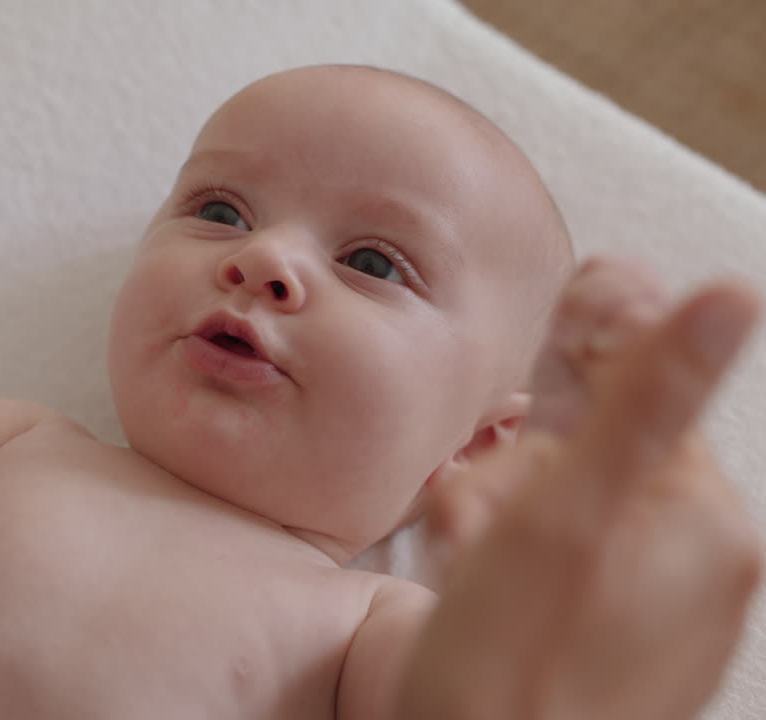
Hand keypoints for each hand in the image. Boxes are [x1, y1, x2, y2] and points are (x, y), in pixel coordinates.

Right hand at [400, 258, 762, 719]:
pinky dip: (512, 556)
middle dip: (519, 469)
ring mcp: (658, 601)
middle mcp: (699, 559)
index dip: (574, 368)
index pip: (647, 384)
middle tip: (473, 521)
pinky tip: (479, 587)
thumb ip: (645, 396)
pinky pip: (562, 555)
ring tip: (466, 563)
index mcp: (706, 519)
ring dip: (501, 512)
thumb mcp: (570, 511)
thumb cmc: (511, 664)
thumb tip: (732, 295)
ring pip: (568, 499)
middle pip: (596, 445)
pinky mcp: (615, 631)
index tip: (527, 393)